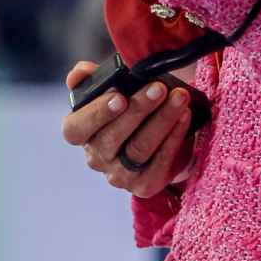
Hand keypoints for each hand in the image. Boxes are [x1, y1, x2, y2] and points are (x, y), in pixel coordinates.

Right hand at [62, 60, 195, 198]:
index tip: (120, 96)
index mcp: (79, 133)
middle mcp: (95, 158)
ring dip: (163, 120)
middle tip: (159, 88)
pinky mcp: (144, 185)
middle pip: (114, 136)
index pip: (75, 128)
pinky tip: (185, 116)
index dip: (96, 114)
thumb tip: (78, 75)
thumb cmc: (126, 107)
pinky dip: (175, 136)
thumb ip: (90, 78)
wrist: (156, 135)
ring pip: (140, 148)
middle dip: (139, 109)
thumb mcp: (107, 90)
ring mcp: (119, 175)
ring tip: (179, 98)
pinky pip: (161, 161)